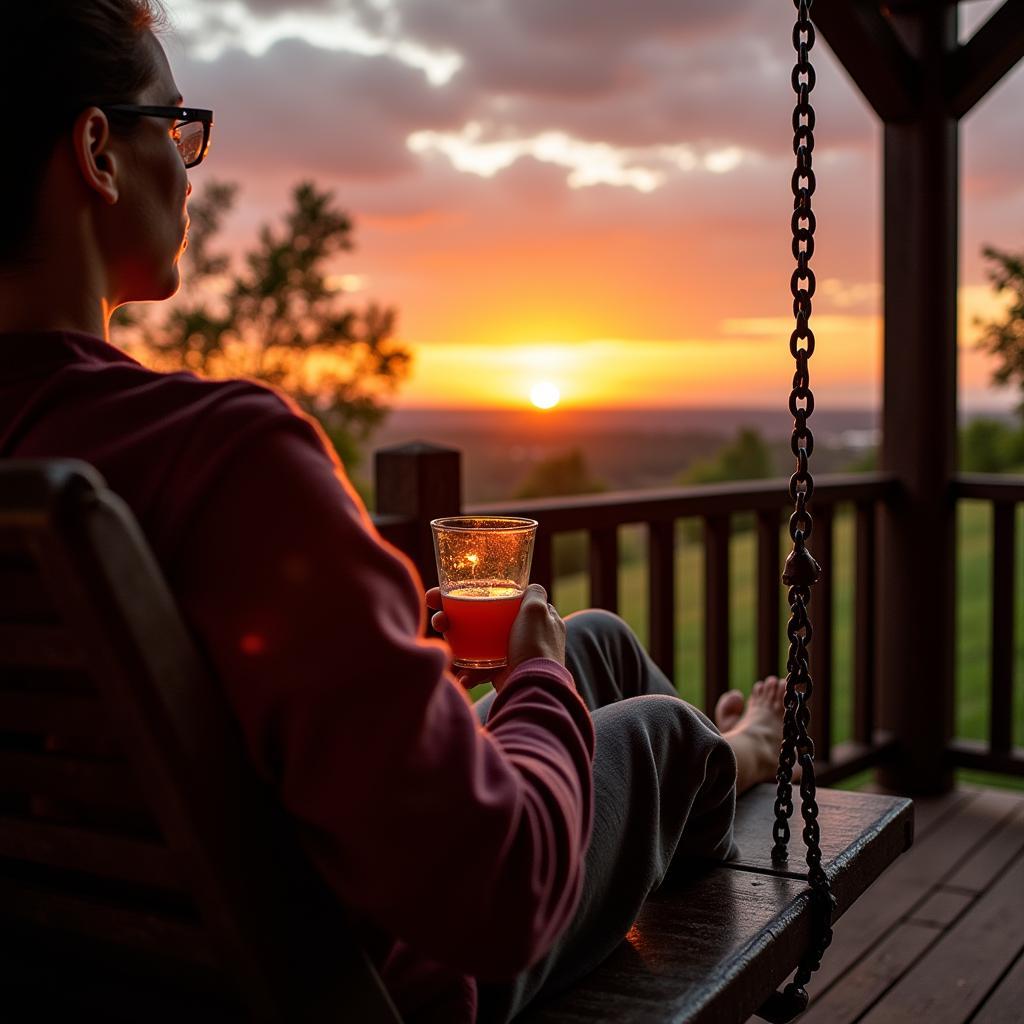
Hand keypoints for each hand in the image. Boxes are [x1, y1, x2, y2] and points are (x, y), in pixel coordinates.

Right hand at [426, 584, 565, 691]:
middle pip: (482, 620)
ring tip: (446, 647)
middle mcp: (521, 635)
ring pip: (476, 643)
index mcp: (530, 618)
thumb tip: (532, 586)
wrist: (534, 685)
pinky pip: (479, 667)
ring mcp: (510, 654)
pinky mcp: (500, 672)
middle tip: (438, 619)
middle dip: (454, 618)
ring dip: (455, 643)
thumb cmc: (535, 645)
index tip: (454, 593)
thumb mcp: (538, 611)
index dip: (476, 594)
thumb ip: (535, 594)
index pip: (500, 600)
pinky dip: (468, 671)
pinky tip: (461, 674)